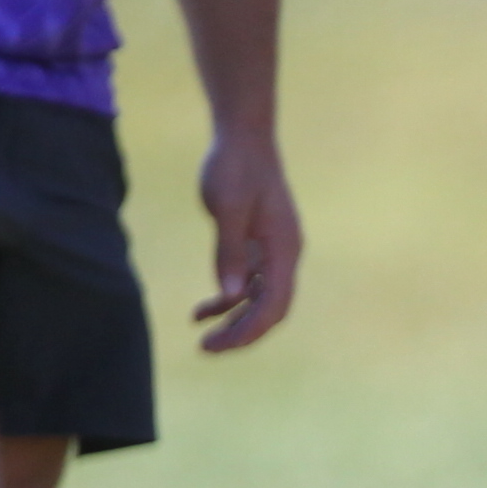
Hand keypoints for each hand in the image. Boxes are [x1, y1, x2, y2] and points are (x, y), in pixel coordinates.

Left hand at [194, 126, 301, 350]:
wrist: (244, 138)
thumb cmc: (235, 168)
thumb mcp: (228, 208)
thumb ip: (228, 252)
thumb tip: (230, 296)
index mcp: (284, 249)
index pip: (274, 305)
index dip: (248, 331)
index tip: (217, 344)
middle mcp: (285, 255)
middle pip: (270, 309)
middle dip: (241, 333)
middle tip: (206, 349)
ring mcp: (273, 251)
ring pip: (260, 300)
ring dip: (234, 321)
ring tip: (203, 339)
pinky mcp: (259, 244)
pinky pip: (249, 283)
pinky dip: (228, 299)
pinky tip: (201, 311)